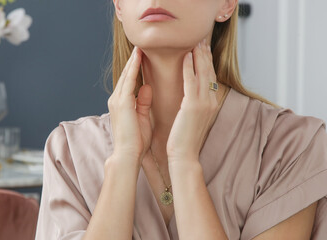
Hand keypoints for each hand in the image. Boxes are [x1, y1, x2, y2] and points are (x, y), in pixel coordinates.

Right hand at [107, 47, 152, 166]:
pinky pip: (128, 81)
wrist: (128, 155)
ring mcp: (117, 100)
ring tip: (140, 46)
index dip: (136, 68)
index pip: (130, 81)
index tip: (143, 57)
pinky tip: (138, 57)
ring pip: (126, 75)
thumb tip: (147, 86)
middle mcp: (117, 99)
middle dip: (134, 60)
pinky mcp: (122, 102)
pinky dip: (134, 68)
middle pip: (127, 75)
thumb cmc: (137, 141)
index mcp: (122, 104)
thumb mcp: (143, 117)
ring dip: (133, 60)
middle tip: (140, 46)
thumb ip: (144, 101)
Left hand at [166, 39, 218, 161]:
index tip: (203, 49)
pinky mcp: (193, 106)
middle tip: (201, 39)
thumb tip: (192, 95)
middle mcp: (211, 101)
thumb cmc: (185, 138)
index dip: (207, 62)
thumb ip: (195, 104)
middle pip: (209, 72)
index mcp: (211, 104)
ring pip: (203, 74)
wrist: (184, 155)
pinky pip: (191, 82)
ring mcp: (204, 103)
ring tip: (196, 42)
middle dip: (205, 55)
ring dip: (199, 56)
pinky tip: (187, 56)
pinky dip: (189, 68)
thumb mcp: (194, 119)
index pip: (210, 78)